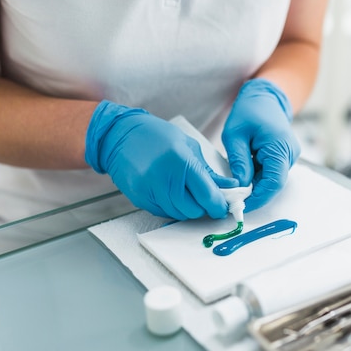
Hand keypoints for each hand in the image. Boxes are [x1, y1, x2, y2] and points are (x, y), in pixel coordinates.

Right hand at [85, 100, 237, 219]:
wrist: (120, 136)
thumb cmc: (156, 136)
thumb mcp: (188, 147)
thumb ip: (209, 171)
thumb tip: (230, 186)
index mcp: (181, 161)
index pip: (207, 196)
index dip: (218, 205)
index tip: (222, 206)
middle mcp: (164, 179)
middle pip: (193, 210)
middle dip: (203, 208)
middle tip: (205, 198)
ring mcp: (150, 191)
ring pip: (179, 214)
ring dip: (187, 208)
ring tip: (186, 192)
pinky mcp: (140, 199)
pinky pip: (163, 213)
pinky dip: (172, 207)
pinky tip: (170, 192)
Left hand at [222, 78, 300, 211]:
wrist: (264, 96)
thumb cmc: (249, 110)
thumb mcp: (235, 135)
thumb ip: (238, 161)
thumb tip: (239, 186)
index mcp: (280, 147)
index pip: (273, 182)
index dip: (258, 198)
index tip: (240, 206)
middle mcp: (289, 154)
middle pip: (273, 184)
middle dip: (254, 195)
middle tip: (232, 201)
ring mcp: (288, 157)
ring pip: (271, 180)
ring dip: (254, 187)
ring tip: (234, 189)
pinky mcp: (282, 157)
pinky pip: (270, 173)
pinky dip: (256, 179)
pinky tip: (242, 178)